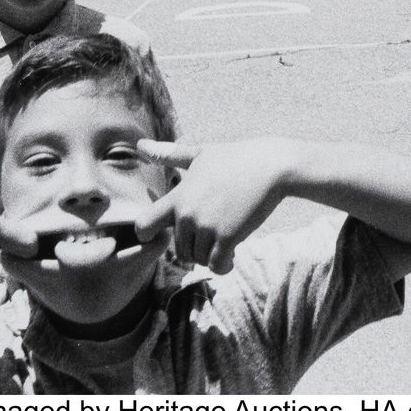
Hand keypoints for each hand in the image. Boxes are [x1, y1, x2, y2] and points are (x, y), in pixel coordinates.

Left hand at [134, 138, 292, 273]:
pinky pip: (216, 265)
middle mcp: (187, 214)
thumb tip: (139, 145)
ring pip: (198, 258)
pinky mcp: (227, 237)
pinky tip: (232, 256)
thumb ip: (169, 156)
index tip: (162, 235)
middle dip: (194, 247)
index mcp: (178, 196)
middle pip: (179, 249)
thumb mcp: (200, 155)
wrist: (272, 166)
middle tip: (212, 236)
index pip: (144, 225)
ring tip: (224, 241)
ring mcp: (207, 227)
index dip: (147, 235)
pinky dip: (223, 265)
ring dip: (210, 255)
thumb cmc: (236, 158)